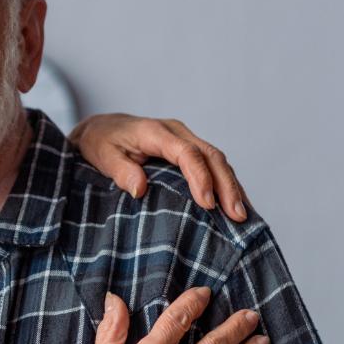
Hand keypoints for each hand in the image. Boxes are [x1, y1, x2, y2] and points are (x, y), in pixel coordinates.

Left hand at [70, 113, 247, 219]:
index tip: (207, 204)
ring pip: (217, 160)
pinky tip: (235, 203)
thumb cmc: (100, 142)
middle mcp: (176, 132)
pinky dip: (226, 183)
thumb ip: (120, 171)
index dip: (200, 178)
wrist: (101, 128)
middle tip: (237, 215)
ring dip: (231, 186)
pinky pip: (212, 164)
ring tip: (242, 215)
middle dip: (227, 186)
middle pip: (210, 155)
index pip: (187, 153)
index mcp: (155, 132)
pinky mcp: (188, 149)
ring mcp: (185, 139)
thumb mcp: (102, 155)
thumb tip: (140, 189)